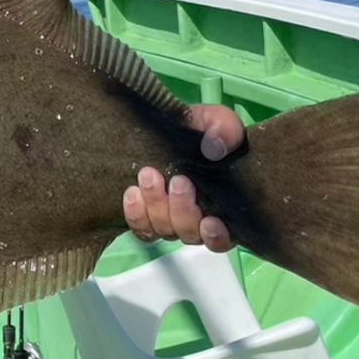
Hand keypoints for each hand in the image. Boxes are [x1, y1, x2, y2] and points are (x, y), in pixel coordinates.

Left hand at [122, 104, 244, 251]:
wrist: (167, 127)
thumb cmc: (200, 129)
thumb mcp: (217, 121)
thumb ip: (225, 130)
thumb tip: (214, 149)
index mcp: (226, 205)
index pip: (224, 237)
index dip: (216, 236)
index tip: (210, 220)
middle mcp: (198, 220)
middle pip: (190, 233)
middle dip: (183, 209)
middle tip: (178, 180)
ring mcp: (171, 220)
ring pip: (164, 230)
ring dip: (157, 206)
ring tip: (149, 175)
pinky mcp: (147, 216)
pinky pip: (141, 228)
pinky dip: (136, 214)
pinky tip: (132, 193)